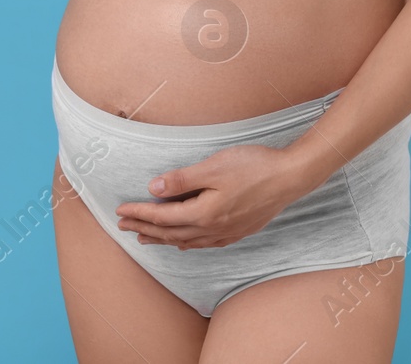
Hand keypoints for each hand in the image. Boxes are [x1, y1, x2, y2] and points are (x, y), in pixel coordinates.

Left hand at [114, 143, 316, 249]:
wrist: (290, 177)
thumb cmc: (253, 167)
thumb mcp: (213, 167)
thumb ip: (182, 180)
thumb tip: (153, 188)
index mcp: (203, 213)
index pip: (162, 216)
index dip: (139, 214)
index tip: (119, 211)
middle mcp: (212, 229)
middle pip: (170, 233)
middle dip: (144, 229)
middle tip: (122, 226)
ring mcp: (226, 233)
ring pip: (186, 241)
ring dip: (162, 239)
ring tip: (145, 238)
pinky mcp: (238, 231)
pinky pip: (203, 243)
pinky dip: (186, 243)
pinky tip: (184, 242)